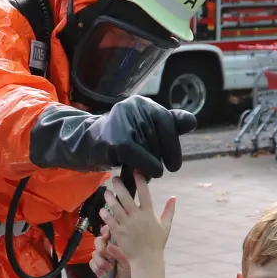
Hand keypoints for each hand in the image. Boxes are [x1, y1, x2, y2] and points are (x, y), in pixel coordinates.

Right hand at [29, 96, 198, 178]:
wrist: (85, 145)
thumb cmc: (118, 139)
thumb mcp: (142, 129)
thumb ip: (166, 124)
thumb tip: (191, 121)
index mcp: (142, 103)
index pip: (167, 121)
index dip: (173, 144)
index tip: (174, 164)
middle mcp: (133, 107)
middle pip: (160, 137)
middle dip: (160, 156)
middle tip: (159, 170)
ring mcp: (123, 122)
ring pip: (150, 149)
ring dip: (151, 165)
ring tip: (144, 171)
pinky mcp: (116, 140)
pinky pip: (140, 157)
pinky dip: (146, 167)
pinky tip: (145, 174)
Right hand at [89, 225, 134, 277]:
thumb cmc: (132, 273)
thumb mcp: (129, 261)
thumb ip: (120, 252)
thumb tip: (109, 246)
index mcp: (119, 244)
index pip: (110, 232)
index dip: (106, 232)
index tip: (106, 236)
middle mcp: (110, 249)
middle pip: (99, 240)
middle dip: (101, 247)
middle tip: (105, 254)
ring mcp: (103, 258)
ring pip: (94, 253)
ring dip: (100, 261)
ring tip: (108, 268)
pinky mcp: (98, 267)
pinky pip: (92, 263)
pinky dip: (96, 268)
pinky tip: (103, 274)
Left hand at [100, 175, 175, 261]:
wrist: (147, 259)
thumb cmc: (156, 243)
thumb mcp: (165, 226)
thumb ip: (169, 211)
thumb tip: (174, 198)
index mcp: (149, 214)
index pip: (144, 193)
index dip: (140, 181)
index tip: (136, 171)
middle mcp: (137, 217)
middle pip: (126, 198)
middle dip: (120, 186)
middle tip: (114, 178)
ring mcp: (127, 225)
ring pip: (116, 208)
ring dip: (110, 198)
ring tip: (106, 191)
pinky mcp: (119, 233)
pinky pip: (110, 221)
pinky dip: (105, 214)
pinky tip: (102, 209)